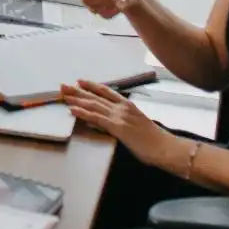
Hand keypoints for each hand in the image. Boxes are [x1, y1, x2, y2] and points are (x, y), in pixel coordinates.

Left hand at [60, 80, 178, 168]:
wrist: (165, 148)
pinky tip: (72, 110)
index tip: (80, 80)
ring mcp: (119, 117)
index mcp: (128, 106)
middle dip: (78, 90)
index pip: (107, 91)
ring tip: (63, 95)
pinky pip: (96, 118)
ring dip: (76, 100)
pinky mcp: (117, 127)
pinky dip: (83, 113)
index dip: (92, 86)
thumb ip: (124, 120)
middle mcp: (122, 108)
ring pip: (93, 105)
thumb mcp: (138, 125)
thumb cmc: (155, 140)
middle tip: (63, 85)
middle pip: (96, 96)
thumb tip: (110, 122)